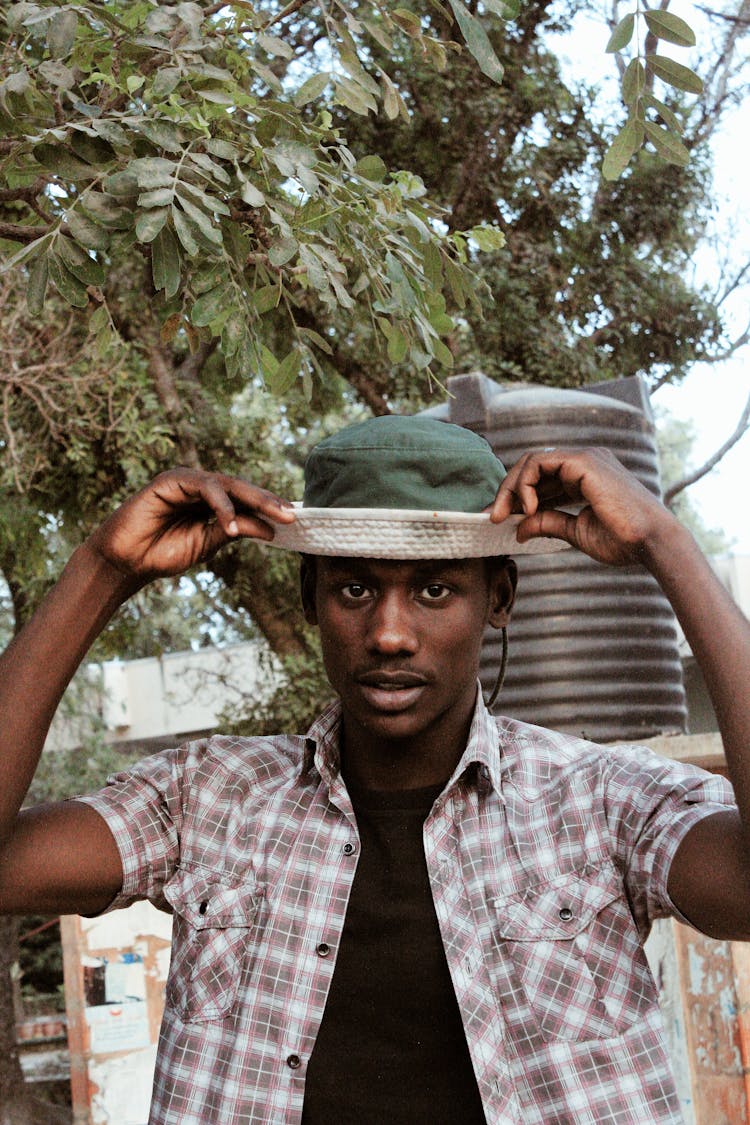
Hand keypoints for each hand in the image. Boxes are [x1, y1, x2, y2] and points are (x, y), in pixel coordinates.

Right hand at [86, 468, 294, 583]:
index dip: (270, 508)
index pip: (247, 501)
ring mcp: (186, 481)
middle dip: (269, 501)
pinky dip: (221, 504)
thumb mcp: (207, 544)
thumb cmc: (163, 553)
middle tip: (293, 515)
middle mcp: (201, 488)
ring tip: (275, 518)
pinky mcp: (170, 480)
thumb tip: (271, 528)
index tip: (296, 520)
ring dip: (253, 500)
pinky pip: (203, 487)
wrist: (126, 561)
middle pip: (242, 489)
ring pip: (228, 484)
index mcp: (212, 503)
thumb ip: (233, 531)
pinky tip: (231, 522)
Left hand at [489, 447, 675, 565]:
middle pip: (532, 467)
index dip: (517, 497)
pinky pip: (539, 462)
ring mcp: (584, 458)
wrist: (650, 542)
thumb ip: (548, 524)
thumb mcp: (576, 532)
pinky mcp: (583, 461)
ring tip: (504, 515)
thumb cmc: (623, 540)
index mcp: (584, 477)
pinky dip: (526, 484)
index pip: (540, 478)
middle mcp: (583, 462)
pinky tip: (528, 508)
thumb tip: (518, 528)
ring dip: (511, 488)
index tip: (500, 520)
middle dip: (507, 491)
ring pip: (531, 462)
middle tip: (492, 517)